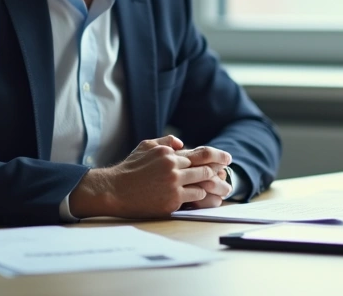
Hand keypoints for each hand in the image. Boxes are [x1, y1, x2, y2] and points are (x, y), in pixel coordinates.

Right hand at [68, 135, 222, 218]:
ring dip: (211, 185)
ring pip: (202, 183)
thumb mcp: (146, 146)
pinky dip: (201, 197)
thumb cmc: (129, 169)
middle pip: (205, 168)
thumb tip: (182, 143)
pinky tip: (205, 197)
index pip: (199, 153)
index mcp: (169, 153)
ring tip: (221, 187)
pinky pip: (195, 197)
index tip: (227, 158)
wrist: (113, 190)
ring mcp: (173, 184)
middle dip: (219, 169)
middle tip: (229, 172)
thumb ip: (166, 141)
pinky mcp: (171, 201)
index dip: (216, 156)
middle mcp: (173, 167)